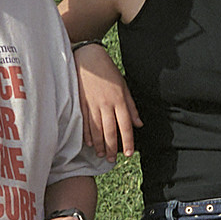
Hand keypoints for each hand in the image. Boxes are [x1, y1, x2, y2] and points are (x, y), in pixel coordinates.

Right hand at [73, 43, 142, 161]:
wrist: (89, 59)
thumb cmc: (108, 72)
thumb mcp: (124, 86)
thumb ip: (131, 106)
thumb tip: (138, 124)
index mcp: (119, 100)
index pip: (125, 125)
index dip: (127, 141)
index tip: (128, 153)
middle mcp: (106, 104)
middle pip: (109, 131)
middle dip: (112, 147)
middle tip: (113, 160)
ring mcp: (92, 104)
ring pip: (96, 129)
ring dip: (99, 144)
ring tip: (101, 154)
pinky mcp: (81, 103)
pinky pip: (85, 122)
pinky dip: (87, 134)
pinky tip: (89, 143)